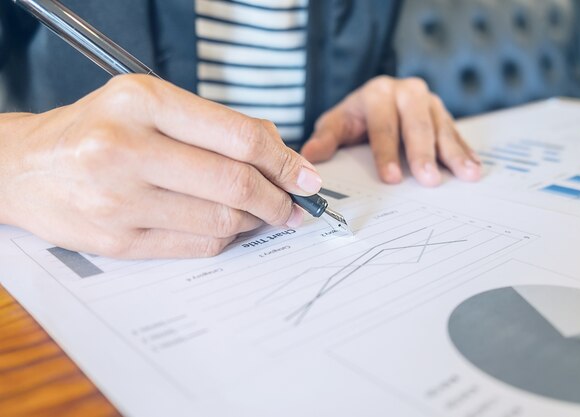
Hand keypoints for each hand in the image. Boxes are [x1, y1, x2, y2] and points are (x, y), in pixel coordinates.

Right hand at [0, 75, 321, 258]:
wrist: (23, 168)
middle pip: (235, 184)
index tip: (307, 176)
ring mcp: (119, 200)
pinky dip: (227, 237)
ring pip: (222, 220)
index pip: (238, 136)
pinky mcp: (117, 242)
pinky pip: (197, 245)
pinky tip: (232, 226)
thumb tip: (280, 151)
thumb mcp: (148, 103)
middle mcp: (125, 149)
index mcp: (140, 102)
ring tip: (264, 213)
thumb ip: (214, 123)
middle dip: (279, 199)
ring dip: (256, 220)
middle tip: (295, 205)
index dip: (284, 160)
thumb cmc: (95, 130)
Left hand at [301, 76, 480, 185]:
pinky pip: (456, 133)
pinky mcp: (442, 113)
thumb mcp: (336, 125)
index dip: (386, 153)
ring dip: (454, 153)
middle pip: (416, 124)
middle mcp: (406, 92)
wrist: (375, 101)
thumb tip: (309, 155)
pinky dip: (465, 151)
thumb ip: (325, 139)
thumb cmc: (354, 118)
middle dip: (423, 153)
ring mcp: (428, 101)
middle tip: (428, 180)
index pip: (382, 125)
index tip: (391, 178)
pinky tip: (474, 168)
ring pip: (442, 127)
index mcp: (377, 93)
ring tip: (466, 175)